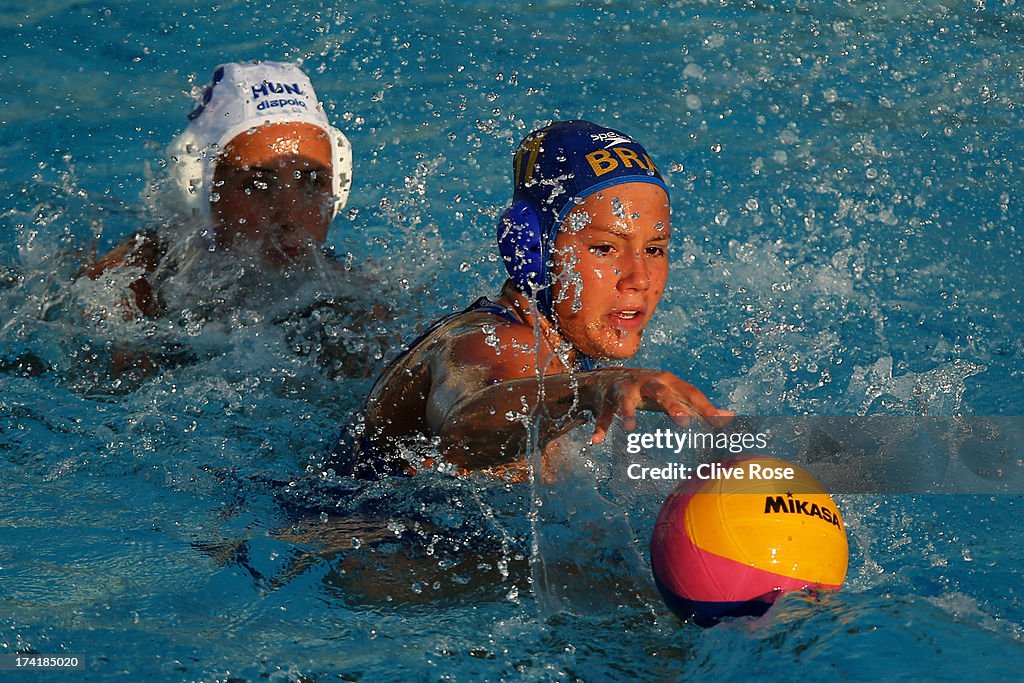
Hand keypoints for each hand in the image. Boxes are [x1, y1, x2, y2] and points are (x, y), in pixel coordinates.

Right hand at [581, 368, 733, 444]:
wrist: (607, 378)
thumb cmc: (649, 390)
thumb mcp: (673, 395)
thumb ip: (698, 407)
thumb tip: (730, 417)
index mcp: (668, 382)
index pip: (690, 393)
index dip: (704, 407)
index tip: (719, 423)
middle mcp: (647, 382)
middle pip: (661, 392)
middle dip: (671, 406)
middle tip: (683, 423)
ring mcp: (625, 390)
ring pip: (626, 400)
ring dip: (628, 413)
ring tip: (631, 429)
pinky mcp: (606, 400)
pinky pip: (603, 415)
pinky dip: (601, 427)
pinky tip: (597, 442)